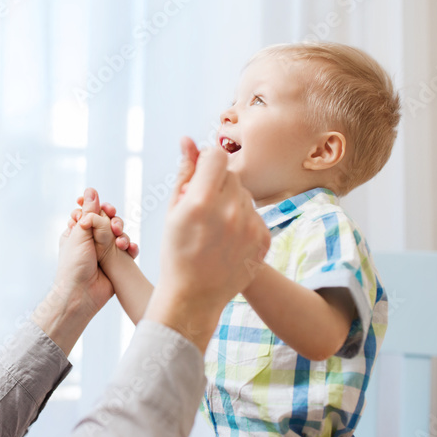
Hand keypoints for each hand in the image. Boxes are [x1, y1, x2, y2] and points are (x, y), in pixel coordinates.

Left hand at [34, 189, 119, 354]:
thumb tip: (91, 190)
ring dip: (123, 234)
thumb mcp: (79, 234)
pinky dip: (131, 248)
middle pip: (108, 220)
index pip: (90, 212)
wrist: (82, 295)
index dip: (98, 208)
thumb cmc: (74, 266)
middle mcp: (91, 240)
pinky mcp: (117, 262)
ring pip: (120, 233)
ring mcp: (105, 251)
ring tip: (120, 242)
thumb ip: (88, 212)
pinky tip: (129, 250)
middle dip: (113, 221)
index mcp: (77, 231)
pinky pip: (129, 249)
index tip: (103, 207)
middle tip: (114, 225)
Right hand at [146, 137, 270, 352]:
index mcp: (201, 201)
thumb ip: (185, 172)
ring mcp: (250, 226)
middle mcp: (229, 210)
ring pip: (245, 195)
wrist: (195, 295)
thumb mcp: (173, 211)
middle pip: (231, 175)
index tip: (201, 175)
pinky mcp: (264, 238)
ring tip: (215, 227)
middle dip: (218, 184)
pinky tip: (228, 240)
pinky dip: (243, 221)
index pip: (217, 155)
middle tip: (203, 208)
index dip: (207, 161)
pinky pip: (256, 215)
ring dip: (232, 202)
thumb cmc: (177, 252)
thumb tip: (188, 140)